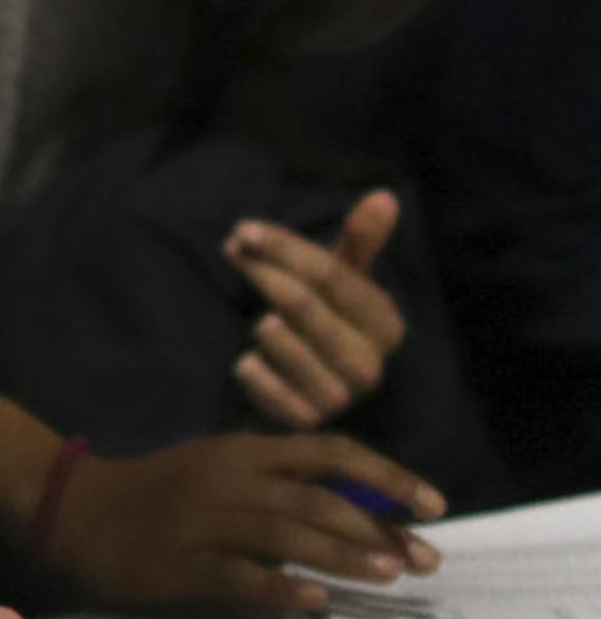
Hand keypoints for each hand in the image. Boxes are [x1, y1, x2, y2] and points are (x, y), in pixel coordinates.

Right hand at [48, 431, 447, 614]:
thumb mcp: (223, 468)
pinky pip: (237, 575)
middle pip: (316, 496)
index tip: (433, 504)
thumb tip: (356, 510)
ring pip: (284, 533)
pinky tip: (316, 601)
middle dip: (377, 526)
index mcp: (246, 450)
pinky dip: (280, 587)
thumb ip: (280, 483)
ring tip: (388, 575)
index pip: (331, 452)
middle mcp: (231, 478)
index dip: (386, 476)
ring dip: (341, 553)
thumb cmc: (164, 492)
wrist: (81, 509)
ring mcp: (204, 520)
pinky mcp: (180, 562)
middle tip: (423, 560)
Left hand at [225, 190, 405, 426]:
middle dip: (260, 270)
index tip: (243, 229)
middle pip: (300, 302)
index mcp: (385, 324)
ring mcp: (337, 398)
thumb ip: (361, 241)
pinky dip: (248, 365)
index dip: (283, 247)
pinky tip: (252, 361)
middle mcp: (369, 366)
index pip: (329, 274)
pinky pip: (258, 379)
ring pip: (277, 337)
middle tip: (232, 249)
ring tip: (262, 322)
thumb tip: (385, 195)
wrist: (314, 391)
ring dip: (259, 322)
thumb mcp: (346, 280)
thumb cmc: (329, 320)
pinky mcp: (303, 423)